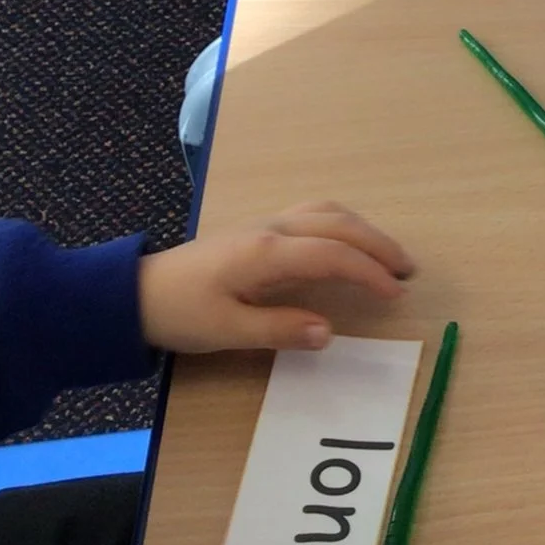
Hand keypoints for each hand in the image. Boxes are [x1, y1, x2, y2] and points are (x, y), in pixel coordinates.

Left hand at [138, 203, 414, 353]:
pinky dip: (343, 224)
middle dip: (378, 244)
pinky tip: (348, 241)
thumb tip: (329, 332)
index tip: (396, 294)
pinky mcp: (260, 229)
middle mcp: (273, 229)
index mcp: (267, 253)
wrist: (137, 293)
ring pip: (328, 212)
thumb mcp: (226, 331)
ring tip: (387, 255)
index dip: (369, 272)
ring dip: (363, 229)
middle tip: (407, 270)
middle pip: (339, 224)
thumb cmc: (181, 314)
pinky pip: (314, 214)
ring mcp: (266, 224)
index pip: (333, 254)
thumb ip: (279, 330)